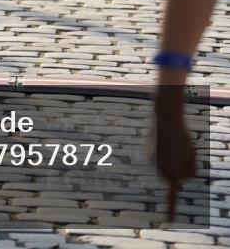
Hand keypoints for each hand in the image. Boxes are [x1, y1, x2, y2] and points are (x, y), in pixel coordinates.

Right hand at [151, 98, 196, 220]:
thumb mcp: (193, 155)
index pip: (172, 196)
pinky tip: (163, 141)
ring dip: (170, 159)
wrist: (165, 118)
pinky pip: (158, 160)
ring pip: (166, 167)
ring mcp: (151, 164)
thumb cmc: (183, 137)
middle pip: (175, 177)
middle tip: (181, 150)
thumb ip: (190, 171)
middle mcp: (160, 172)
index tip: (169, 222)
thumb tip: (179, 177)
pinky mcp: (146, 155)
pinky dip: (161, 153)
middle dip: (179, 168)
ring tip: (171, 143)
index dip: (171, 211)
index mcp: (173, 174)